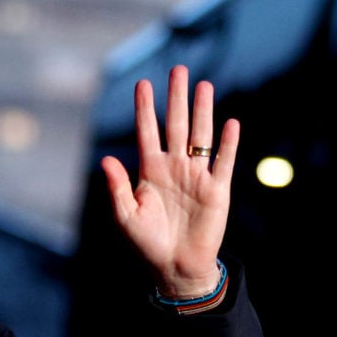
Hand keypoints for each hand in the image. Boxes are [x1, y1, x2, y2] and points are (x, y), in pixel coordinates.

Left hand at [100, 64, 238, 298]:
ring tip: (204, 86)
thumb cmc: (146, 242)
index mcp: (150, 171)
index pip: (147, 132)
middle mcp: (174, 167)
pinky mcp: (217, 190)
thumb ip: (117, 187)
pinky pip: (223, 162)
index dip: (145, 109)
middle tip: (178, 70)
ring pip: (200, 136)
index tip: (143, 84)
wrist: (174, 266)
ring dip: (202, 111)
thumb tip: (105, 159)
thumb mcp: (125, 215)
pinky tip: (230, 123)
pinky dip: (227, 144)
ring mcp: (196, 176)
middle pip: (175, 125)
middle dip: (176, 98)